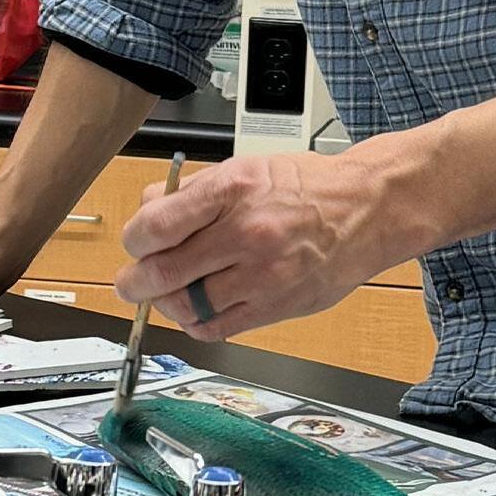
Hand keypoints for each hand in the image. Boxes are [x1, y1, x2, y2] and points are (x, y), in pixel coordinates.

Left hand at [114, 149, 401, 341]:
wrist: (366, 209)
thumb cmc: (306, 186)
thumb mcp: (245, 168)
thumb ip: (193, 191)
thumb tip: (149, 209)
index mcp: (232, 189)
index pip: (157, 225)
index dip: (134, 240)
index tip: (133, 243)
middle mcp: (246, 233)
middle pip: (165, 272)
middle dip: (135, 282)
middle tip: (129, 282)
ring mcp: (262, 274)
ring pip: (188, 305)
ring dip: (164, 304)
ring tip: (162, 294)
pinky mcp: (276, 305)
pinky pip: (218, 328)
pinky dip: (195, 323)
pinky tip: (192, 311)